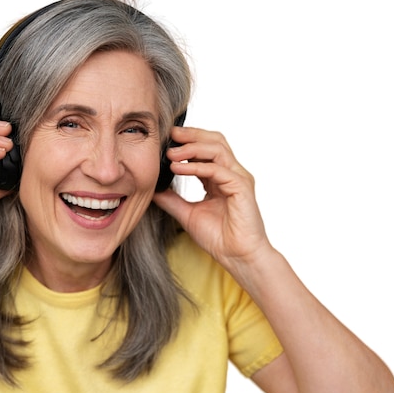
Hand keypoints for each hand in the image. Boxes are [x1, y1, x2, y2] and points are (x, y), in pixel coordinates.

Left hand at [153, 126, 272, 274]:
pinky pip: (218, 169)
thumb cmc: (219, 238)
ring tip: (171, 153)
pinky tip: (179, 168)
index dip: (187, 141)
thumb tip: (152, 189)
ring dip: (192, 147)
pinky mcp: (242, 187)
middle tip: (170, 135)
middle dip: (192, 135)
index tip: (167, 139)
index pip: (205, 148)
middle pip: (214, 141)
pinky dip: (197, 166)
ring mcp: (238, 178)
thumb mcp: (187, 214)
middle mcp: (231, 174)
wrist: (237, 257)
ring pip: (217, 149)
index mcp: (220, 177)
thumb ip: (171, 200)